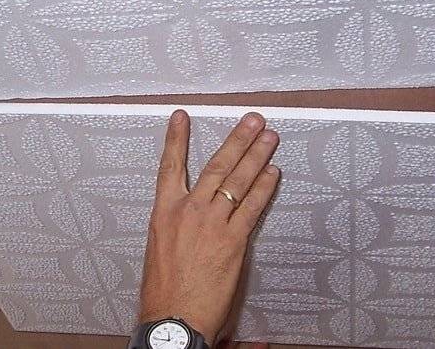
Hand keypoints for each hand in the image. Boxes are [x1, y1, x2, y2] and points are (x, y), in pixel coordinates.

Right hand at [139, 110, 280, 341]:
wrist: (173, 317)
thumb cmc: (164, 292)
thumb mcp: (160, 250)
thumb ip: (177, 228)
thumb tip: (193, 221)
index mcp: (164, 213)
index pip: (170, 166)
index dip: (177, 139)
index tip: (182, 117)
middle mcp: (188, 211)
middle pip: (216, 166)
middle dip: (237, 140)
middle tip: (252, 120)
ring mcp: (212, 224)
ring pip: (237, 181)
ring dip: (256, 156)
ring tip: (269, 137)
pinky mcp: (233, 241)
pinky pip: (252, 207)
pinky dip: (264, 188)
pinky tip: (273, 174)